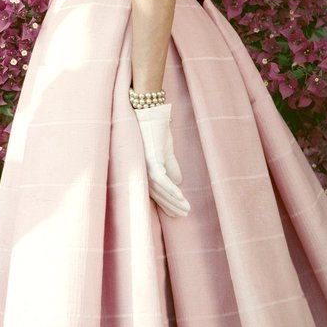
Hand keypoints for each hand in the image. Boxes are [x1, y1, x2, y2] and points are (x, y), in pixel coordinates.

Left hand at [133, 102, 189, 217]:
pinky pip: (162, 180)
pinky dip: (171, 190)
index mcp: (143, 169)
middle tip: (184, 215)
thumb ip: (171, 165)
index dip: (166, 204)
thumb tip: (179, 182)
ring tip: (186, 209)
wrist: (151, 111)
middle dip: (171, 206)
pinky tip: (181, 197)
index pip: (155, 192)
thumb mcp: (166, 150)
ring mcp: (144, 165)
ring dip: (173, 201)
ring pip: (159, 190)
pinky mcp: (151, 160)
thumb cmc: (156, 129)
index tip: (177, 214)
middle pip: (156, 195)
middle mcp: (140, 169)